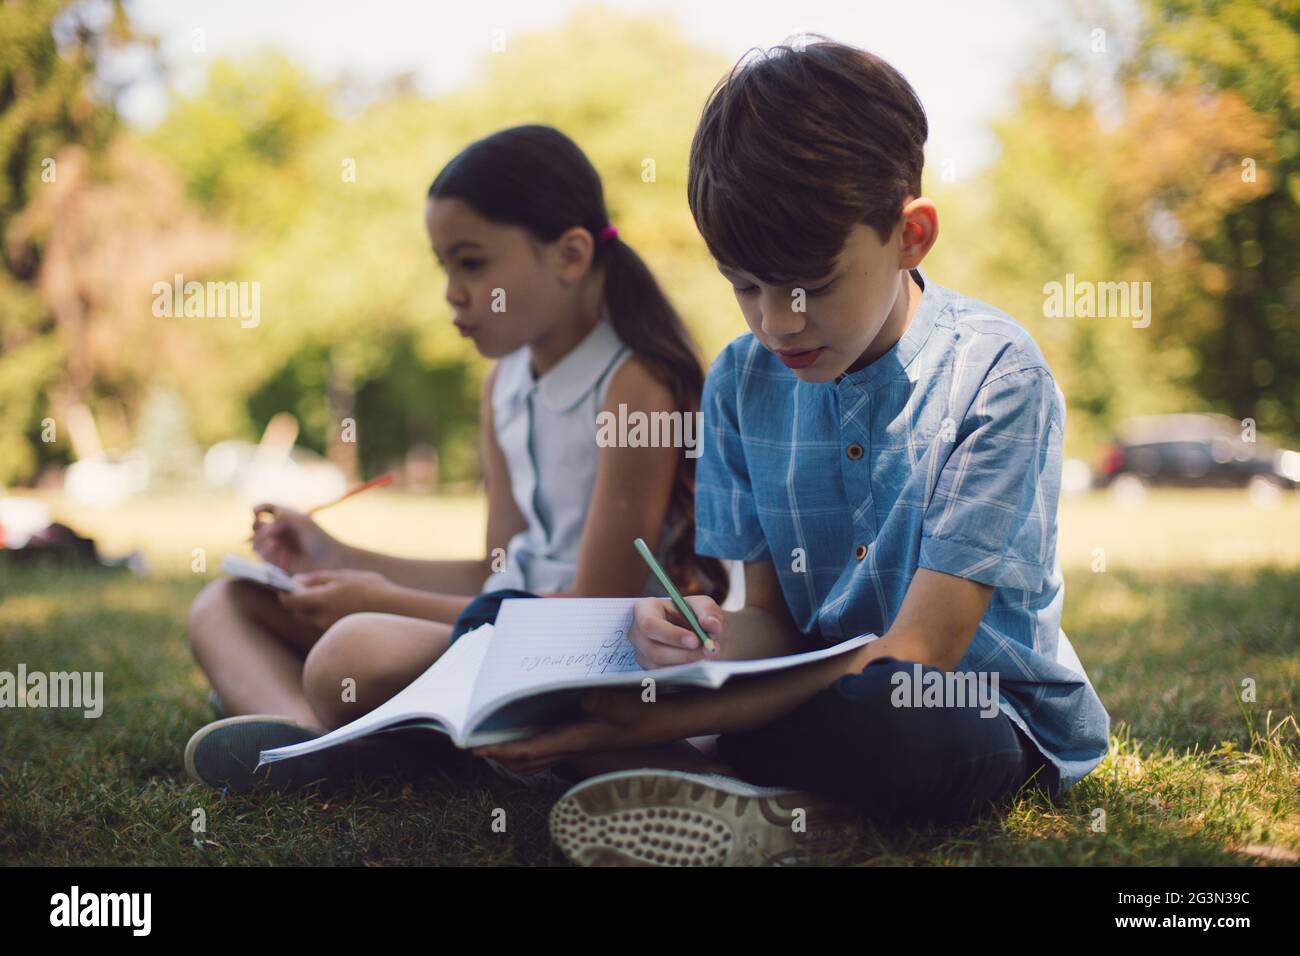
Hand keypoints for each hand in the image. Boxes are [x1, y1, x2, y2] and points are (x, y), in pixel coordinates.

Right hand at [250, 503, 340, 573]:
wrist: (328, 560)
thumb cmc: (319, 538)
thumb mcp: (302, 521)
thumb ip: (282, 517)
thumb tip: (263, 523)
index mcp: (285, 518)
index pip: (266, 509)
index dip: (258, 509)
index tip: (256, 511)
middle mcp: (278, 532)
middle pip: (257, 525)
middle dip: (257, 526)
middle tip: (268, 530)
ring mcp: (276, 546)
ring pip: (256, 541)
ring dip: (260, 540)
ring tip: (272, 542)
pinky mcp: (276, 561)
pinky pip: (262, 556)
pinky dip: (266, 552)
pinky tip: (274, 549)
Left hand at [277, 569, 396, 629]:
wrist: (396, 610)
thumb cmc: (371, 588)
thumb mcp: (344, 576)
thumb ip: (317, 579)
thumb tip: (296, 580)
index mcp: (320, 601)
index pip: (289, 601)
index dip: (283, 592)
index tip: (285, 585)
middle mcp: (321, 619)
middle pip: (298, 611)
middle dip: (299, 600)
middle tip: (309, 587)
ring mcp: (330, 629)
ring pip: (311, 618)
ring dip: (313, 608)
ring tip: (328, 595)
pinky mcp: (339, 634)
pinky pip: (324, 624)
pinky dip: (325, 615)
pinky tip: (340, 605)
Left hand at [471, 687, 699, 773]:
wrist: (668, 720)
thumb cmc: (647, 711)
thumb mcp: (628, 703)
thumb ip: (604, 701)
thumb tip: (581, 698)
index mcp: (577, 738)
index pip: (530, 750)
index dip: (501, 751)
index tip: (475, 748)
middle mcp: (574, 743)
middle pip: (527, 758)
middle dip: (499, 754)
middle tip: (473, 745)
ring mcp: (579, 740)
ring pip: (537, 753)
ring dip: (514, 750)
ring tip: (493, 739)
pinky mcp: (586, 733)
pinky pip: (550, 742)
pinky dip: (531, 741)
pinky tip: (528, 726)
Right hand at [629, 595, 723, 668]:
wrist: (692, 630)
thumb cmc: (692, 614)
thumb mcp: (702, 604)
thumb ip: (708, 610)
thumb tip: (712, 625)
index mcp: (644, 609)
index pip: (649, 624)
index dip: (670, 634)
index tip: (694, 640)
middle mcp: (637, 632)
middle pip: (654, 650)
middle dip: (683, 654)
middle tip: (708, 651)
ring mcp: (641, 653)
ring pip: (661, 665)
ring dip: (687, 663)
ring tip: (708, 654)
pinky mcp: (649, 668)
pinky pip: (665, 675)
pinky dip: (684, 671)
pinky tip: (699, 663)